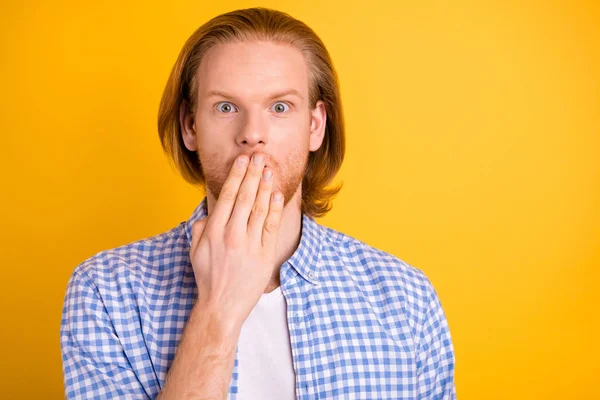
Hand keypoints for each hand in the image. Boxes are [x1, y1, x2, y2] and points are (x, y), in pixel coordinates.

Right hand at [189, 152, 283, 332]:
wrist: (222, 306)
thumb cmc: (208, 277)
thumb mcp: (195, 251)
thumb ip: (201, 228)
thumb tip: (209, 211)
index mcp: (214, 232)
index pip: (228, 196)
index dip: (237, 175)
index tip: (242, 160)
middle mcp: (232, 235)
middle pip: (246, 197)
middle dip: (253, 174)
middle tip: (259, 156)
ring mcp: (250, 245)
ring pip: (260, 209)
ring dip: (265, 187)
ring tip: (269, 170)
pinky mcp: (265, 255)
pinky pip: (272, 227)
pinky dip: (274, 209)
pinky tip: (277, 195)